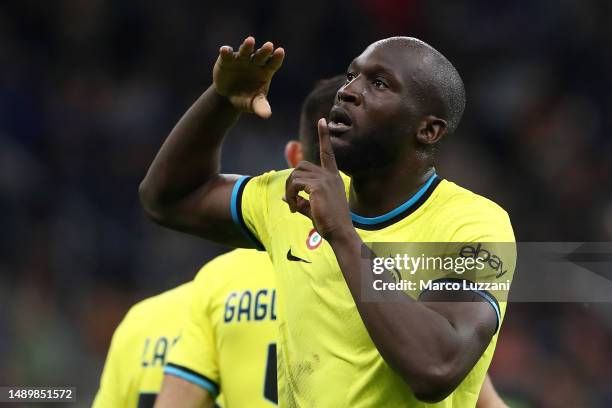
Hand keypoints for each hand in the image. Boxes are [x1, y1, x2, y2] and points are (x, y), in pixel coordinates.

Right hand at [213, 36, 284, 118]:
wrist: (228, 96)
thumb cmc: (245, 98)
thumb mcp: (253, 104)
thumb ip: (261, 107)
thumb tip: (267, 115)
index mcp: (265, 71)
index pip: (273, 63)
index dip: (277, 57)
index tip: (280, 51)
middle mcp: (255, 61)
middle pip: (261, 55)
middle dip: (265, 50)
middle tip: (269, 45)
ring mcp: (241, 58)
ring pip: (246, 50)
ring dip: (247, 46)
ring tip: (250, 41)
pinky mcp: (227, 59)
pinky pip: (227, 53)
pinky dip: (226, 51)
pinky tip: (224, 50)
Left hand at [285, 119, 352, 241]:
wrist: (339, 232)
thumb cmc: (329, 223)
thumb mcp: (313, 209)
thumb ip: (300, 200)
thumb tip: (283, 197)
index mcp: (333, 178)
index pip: (327, 153)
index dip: (323, 136)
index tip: (321, 121)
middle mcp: (330, 175)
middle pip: (301, 166)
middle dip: (291, 182)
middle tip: (291, 201)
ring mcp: (325, 180)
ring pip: (295, 175)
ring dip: (289, 190)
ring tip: (293, 206)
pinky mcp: (318, 187)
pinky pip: (295, 185)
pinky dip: (290, 196)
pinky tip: (294, 208)